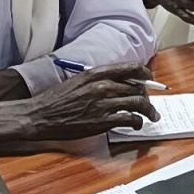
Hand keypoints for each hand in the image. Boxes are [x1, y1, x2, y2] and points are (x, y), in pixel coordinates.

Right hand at [27, 63, 160, 139]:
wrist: (41, 115)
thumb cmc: (57, 99)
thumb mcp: (78, 81)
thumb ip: (99, 80)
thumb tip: (119, 83)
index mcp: (96, 73)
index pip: (130, 68)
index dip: (144, 73)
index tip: (149, 78)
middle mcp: (102, 86)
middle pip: (137, 87)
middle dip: (146, 96)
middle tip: (148, 102)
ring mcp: (103, 104)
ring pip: (138, 103)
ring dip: (149, 110)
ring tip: (152, 115)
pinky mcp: (102, 121)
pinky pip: (129, 119)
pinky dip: (138, 122)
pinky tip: (137, 125)